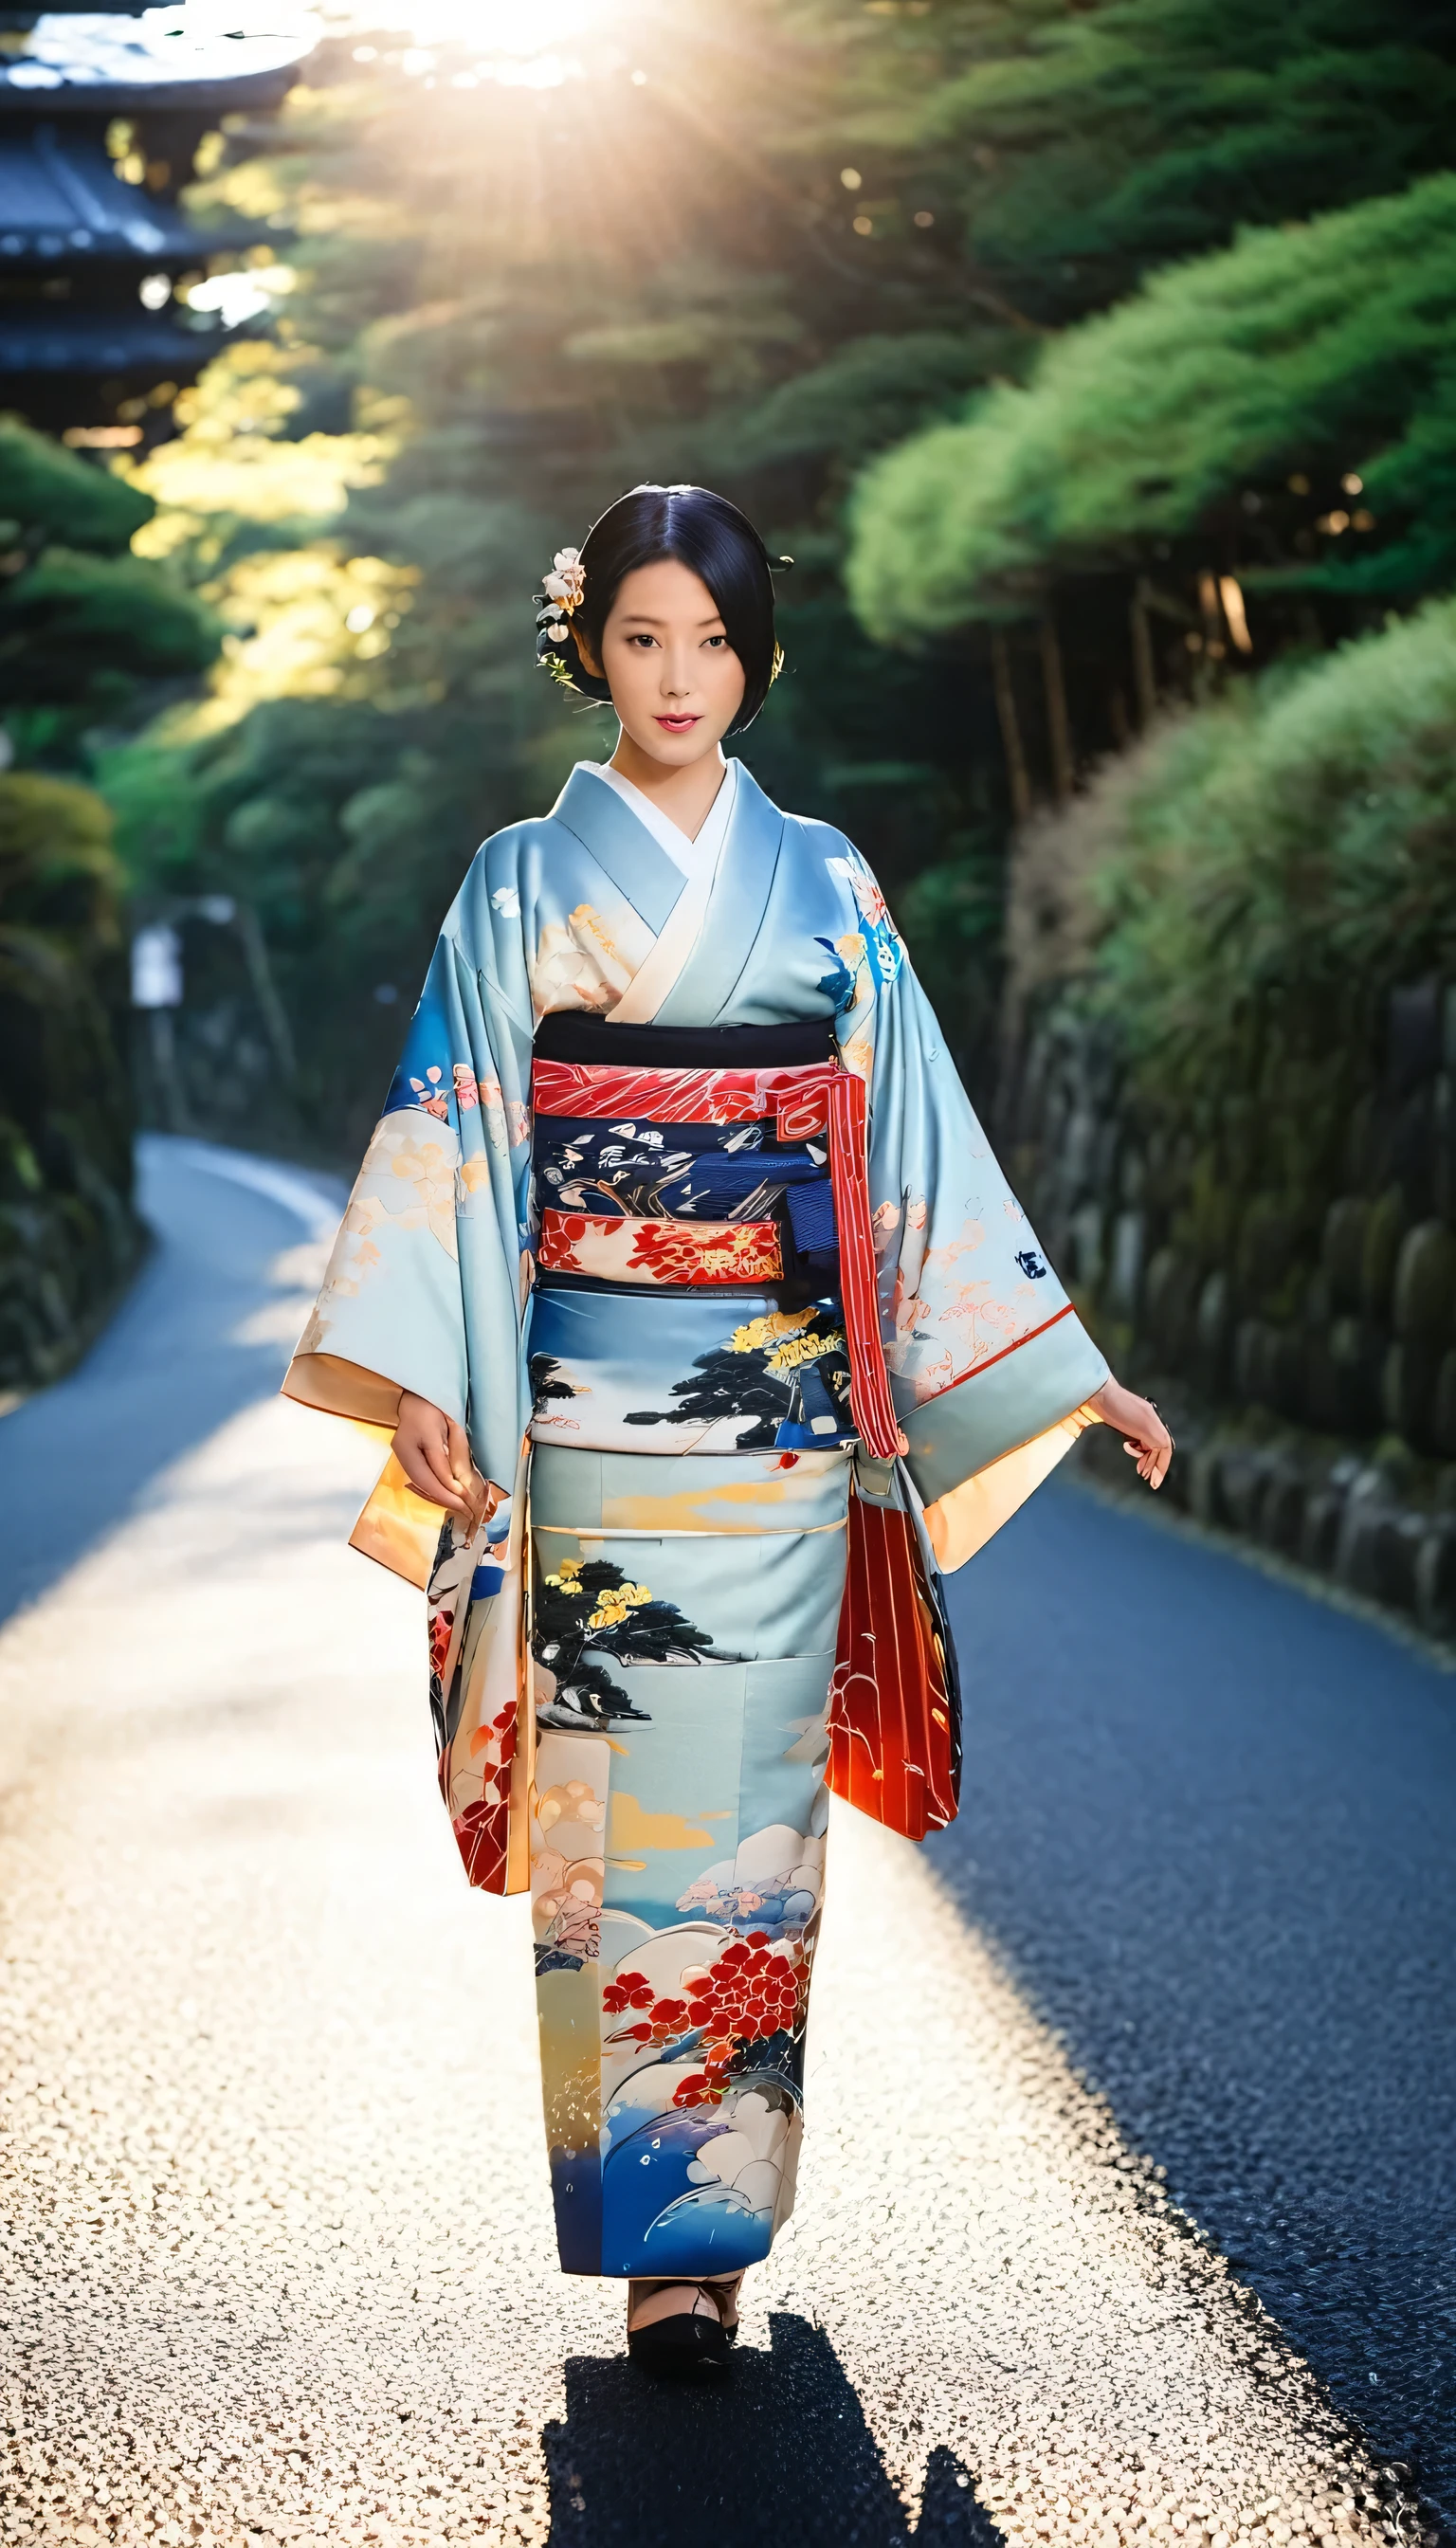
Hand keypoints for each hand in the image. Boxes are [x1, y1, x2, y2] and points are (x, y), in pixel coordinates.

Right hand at [392, 1391, 503, 1524]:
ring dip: (438, 1494)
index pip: (431, 1473)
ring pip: (420, 1481)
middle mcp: (402, 1451)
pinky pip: (419, 1475)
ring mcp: (401, 1453)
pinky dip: (432, 1485)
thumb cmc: (434, 1404)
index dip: (447, 1489)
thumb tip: (455, 1483)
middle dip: (443, 1497)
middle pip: (422, 1481)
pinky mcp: (406, 1454)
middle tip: (462, 1508)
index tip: (463, 1501)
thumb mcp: (447, 1427)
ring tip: (456, 1504)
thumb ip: (450, 1456)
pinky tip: (444, 1492)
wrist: (418, 1392)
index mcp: (410, 1443)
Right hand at [1089, 1377, 1172, 1490]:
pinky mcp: (1153, 1429)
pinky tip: (1145, 1470)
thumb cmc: (1103, 1405)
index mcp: (1144, 1416)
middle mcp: (1152, 1419)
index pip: (1154, 1439)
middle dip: (1156, 1464)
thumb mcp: (1116, 1420)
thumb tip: (1127, 1442)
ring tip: (1149, 1479)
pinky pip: (1162, 1449)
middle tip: (1151, 1480)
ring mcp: (1154, 1424)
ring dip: (1157, 1466)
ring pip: (1163, 1449)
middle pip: (1161, 1446)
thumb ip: (1125, 1430)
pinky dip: (1157, 1463)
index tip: (1143, 1468)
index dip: (1151, 1456)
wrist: (1103, 1395)